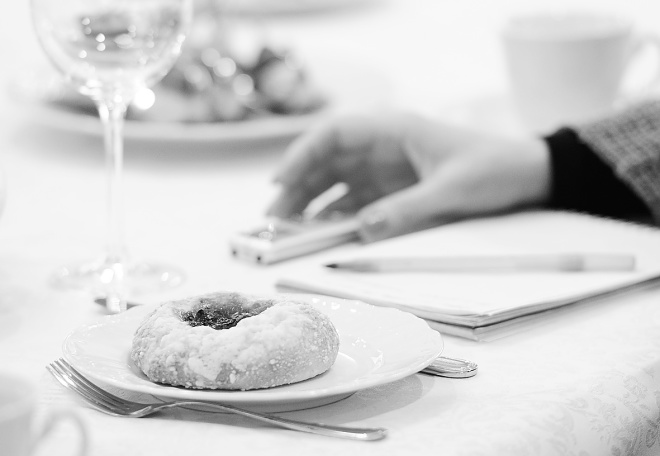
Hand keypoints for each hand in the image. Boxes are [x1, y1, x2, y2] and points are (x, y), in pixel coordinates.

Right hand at [267, 113, 550, 241]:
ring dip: (311, 203)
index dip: (302, 155)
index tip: (279, 181)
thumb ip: (408, 210)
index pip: (335, 134)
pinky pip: (355, 201)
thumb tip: (362, 229)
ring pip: (336, 182)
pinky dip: (336, 216)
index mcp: (394, 129)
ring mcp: (387, 168)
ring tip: (288, 231)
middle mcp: (384, 146)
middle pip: (327, 160)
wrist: (527, 175)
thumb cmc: (495, 169)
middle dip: (297, 186)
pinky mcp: (395, 190)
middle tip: (273, 219)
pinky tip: (322, 234)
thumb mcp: (453, 191)